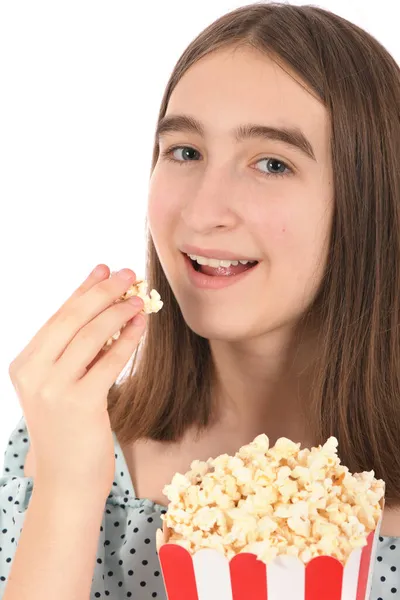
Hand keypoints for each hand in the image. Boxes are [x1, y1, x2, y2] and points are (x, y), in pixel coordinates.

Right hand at [8, 265, 146, 495]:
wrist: (67, 480)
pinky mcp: (79, 404)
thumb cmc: (70, 430)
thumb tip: (105, 307)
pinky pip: (109, 361)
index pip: (58, 317)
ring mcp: (53, 389)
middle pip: (71, 319)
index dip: (83, 289)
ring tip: (139, 298)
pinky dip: (128, 339)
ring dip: (118, 312)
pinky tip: (142, 325)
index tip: (104, 268)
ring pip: (90, 335)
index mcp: (24, 364)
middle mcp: (32, 373)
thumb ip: (77, 351)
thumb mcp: (63, 385)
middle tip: (127, 273)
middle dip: (102, 292)